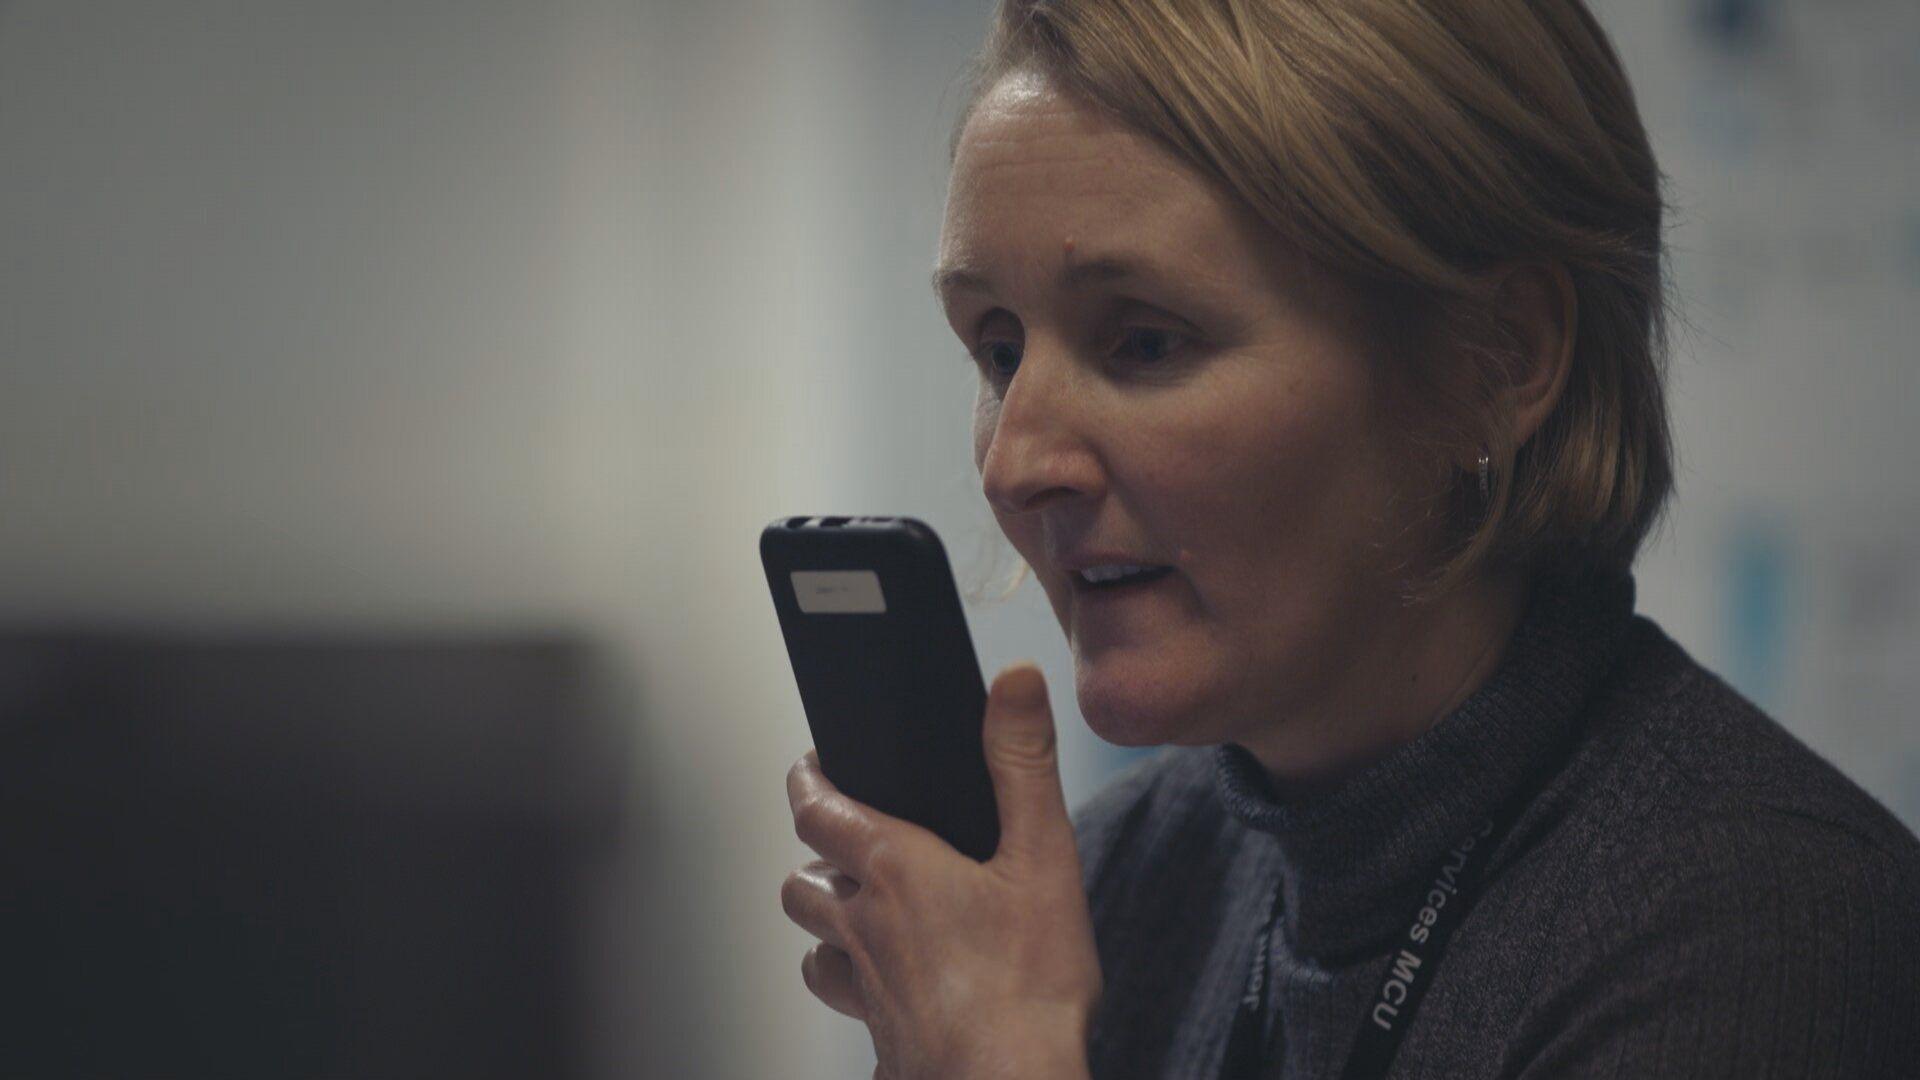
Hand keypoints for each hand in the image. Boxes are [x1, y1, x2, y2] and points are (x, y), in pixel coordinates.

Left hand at [780, 662, 1100, 1079]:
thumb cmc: (1030, 985)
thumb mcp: (1044, 855)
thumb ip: (1023, 762)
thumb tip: (1012, 679)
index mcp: (893, 869)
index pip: (816, 806)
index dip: (809, 778)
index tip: (814, 761)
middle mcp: (863, 926)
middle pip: (801, 877)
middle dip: (815, 852)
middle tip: (842, 834)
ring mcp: (866, 986)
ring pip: (814, 941)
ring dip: (827, 918)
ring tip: (860, 907)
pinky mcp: (880, 1034)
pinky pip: (846, 997)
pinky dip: (854, 980)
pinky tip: (889, 981)